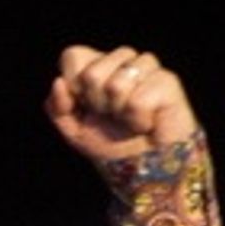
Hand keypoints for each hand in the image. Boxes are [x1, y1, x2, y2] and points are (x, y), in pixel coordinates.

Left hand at [44, 45, 196, 161]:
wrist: (146, 169)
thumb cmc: (113, 147)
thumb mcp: (75, 131)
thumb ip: (57, 108)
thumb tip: (58, 82)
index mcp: (97, 66)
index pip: (73, 56)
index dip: (73, 84)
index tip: (85, 106)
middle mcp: (121, 61)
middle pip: (92, 73)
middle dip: (98, 105)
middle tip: (113, 117)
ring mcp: (145, 67)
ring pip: (117, 84)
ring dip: (120, 113)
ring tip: (130, 119)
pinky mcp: (167, 80)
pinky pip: (138, 101)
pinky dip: (138, 121)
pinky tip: (147, 123)